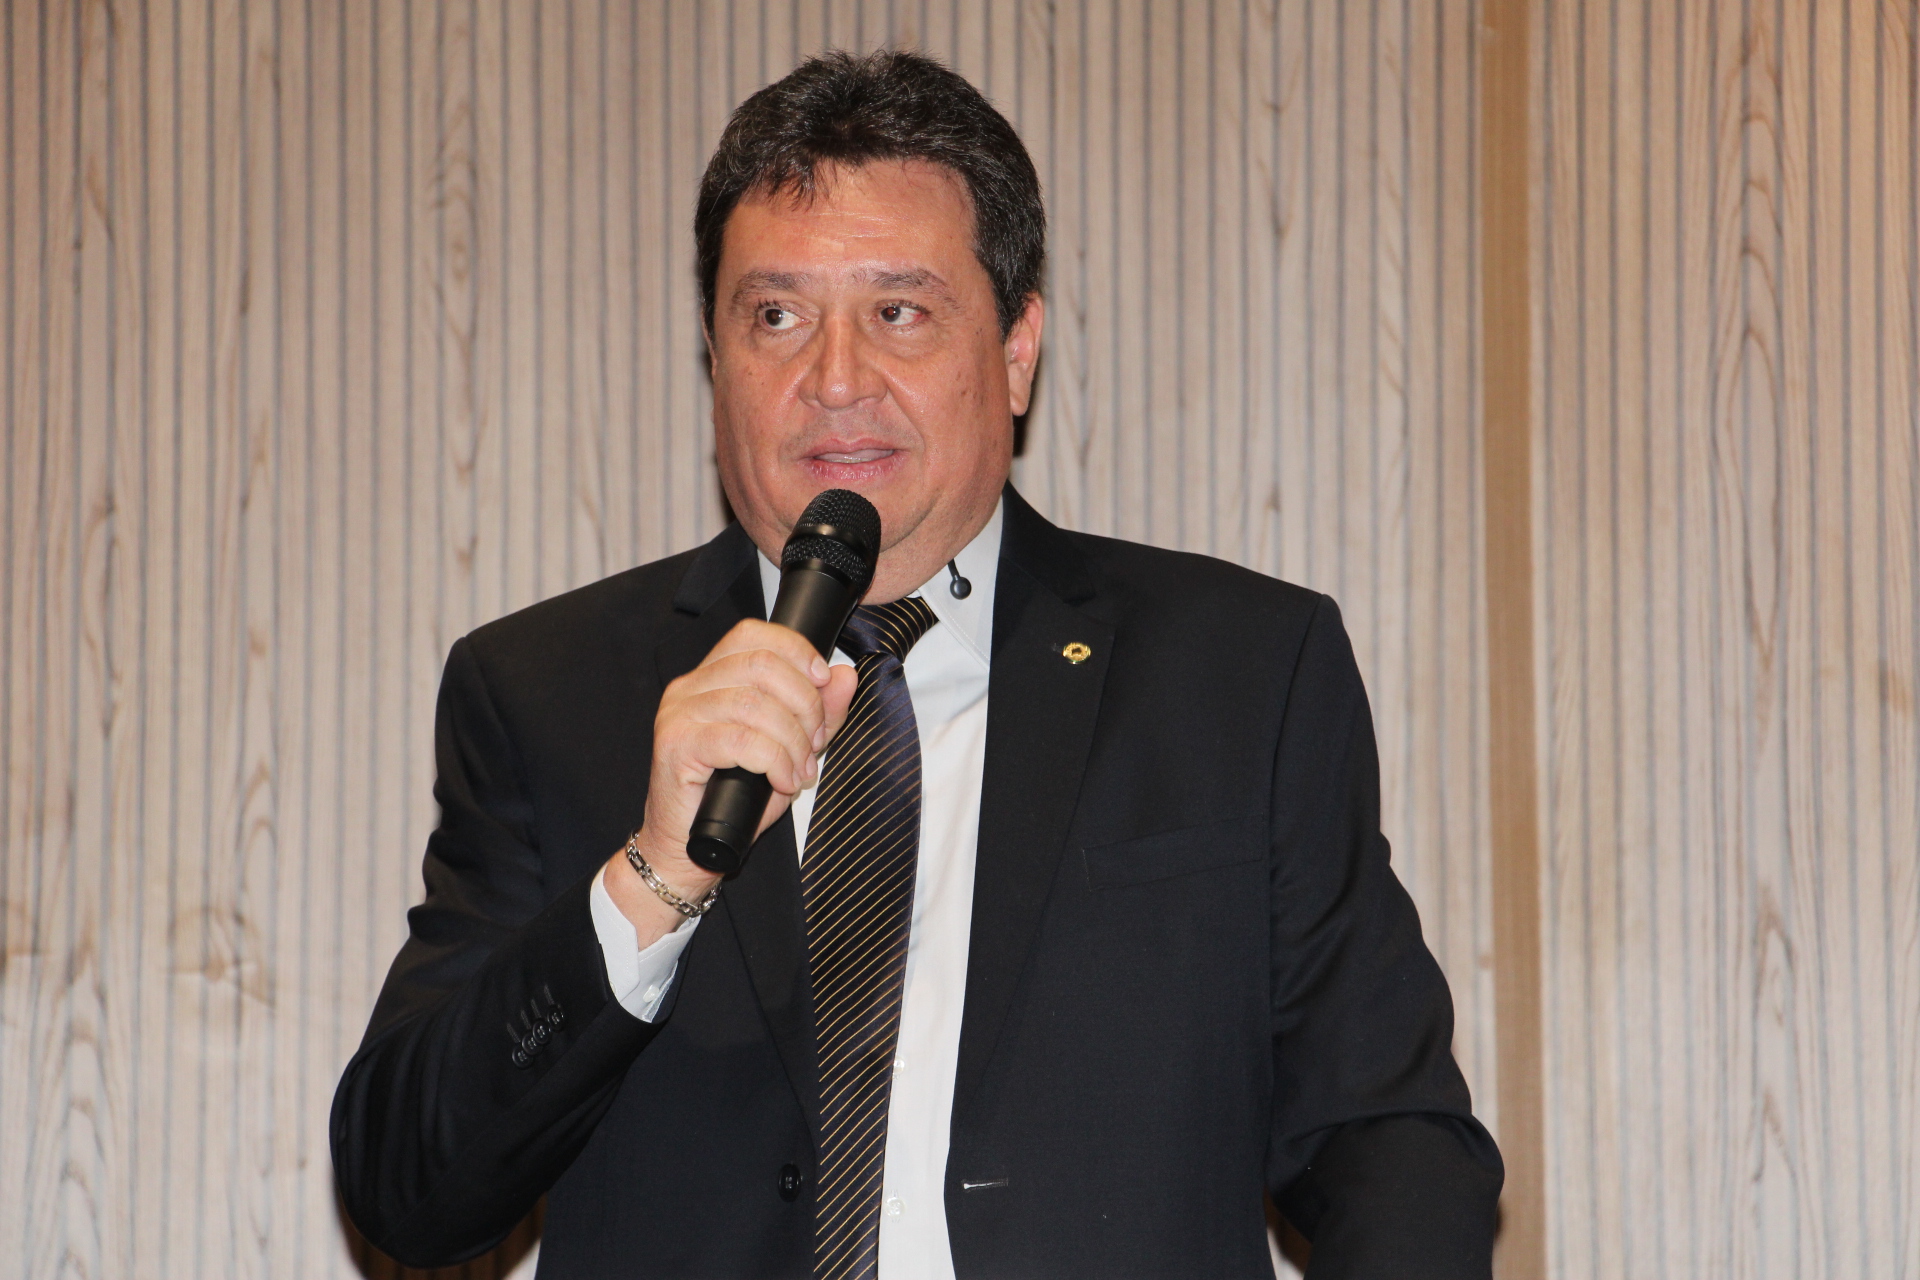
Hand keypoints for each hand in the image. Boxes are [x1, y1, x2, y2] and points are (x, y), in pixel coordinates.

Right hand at [604, 619, 857, 943]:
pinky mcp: (676, 745)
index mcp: (712, 676)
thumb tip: (844, 676)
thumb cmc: (731, 799)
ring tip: (798, 769)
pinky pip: (741, 740)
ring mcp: (679, 713)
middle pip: (761, 664)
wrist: (688, 848)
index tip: (823, 681)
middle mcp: (690, 686)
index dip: (796, 651)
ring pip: (755, 704)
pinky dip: (774, 760)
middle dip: (804, 703)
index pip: (755, 634)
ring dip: (792, 739)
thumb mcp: (789, 748)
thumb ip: (819, 712)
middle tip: (813, 742)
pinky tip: (783, 780)